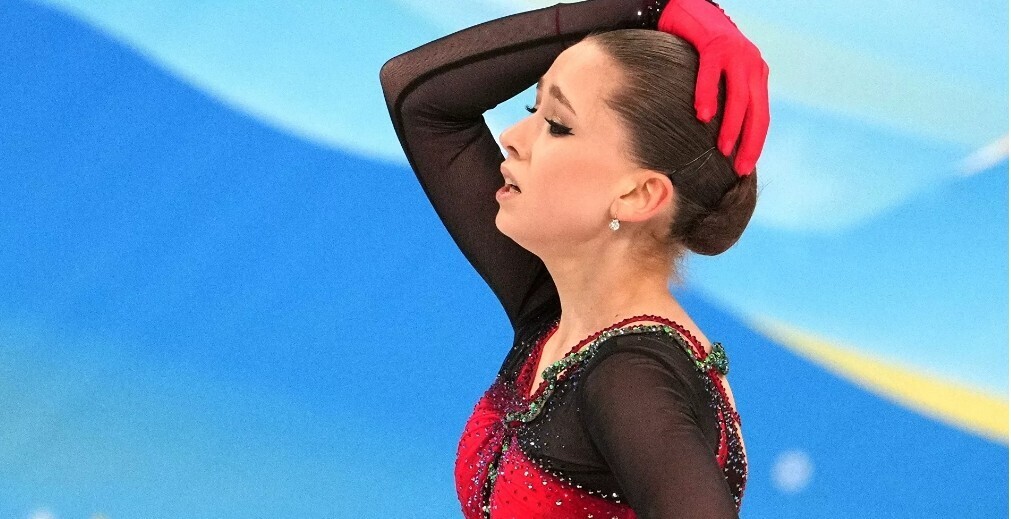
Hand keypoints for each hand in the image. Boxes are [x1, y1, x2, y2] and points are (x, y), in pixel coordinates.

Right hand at [657, 0, 769, 174]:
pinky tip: (704, 116)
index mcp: (756, 75)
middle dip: (750, 142)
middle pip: (757, 111)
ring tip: (722, 148)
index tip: (744, 167)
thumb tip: (719, 133)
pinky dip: (708, 96)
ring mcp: (736, 53)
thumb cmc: (699, 47)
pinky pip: (712, 75)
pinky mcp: (715, 44)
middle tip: (739, 167)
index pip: (762, 116)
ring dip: (732, 125)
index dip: (755, 143)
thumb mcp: (721, 74)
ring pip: (739, 96)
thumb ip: (726, 96)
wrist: (688, 8)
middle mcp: (752, 64)